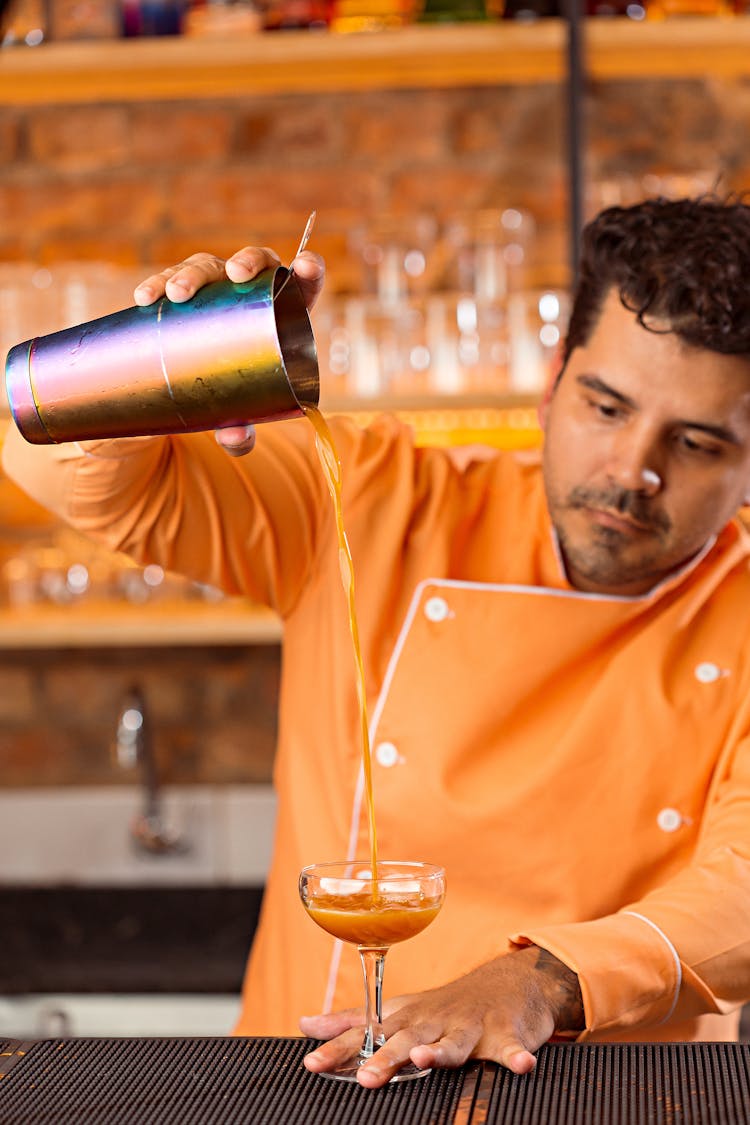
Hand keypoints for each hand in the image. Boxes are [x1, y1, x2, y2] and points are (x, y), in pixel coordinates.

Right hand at [132, 245, 325, 456]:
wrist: (194, 390)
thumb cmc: (234, 394)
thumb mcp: (240, 414)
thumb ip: (242, 431)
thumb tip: (235, 438)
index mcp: (283, 312)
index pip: (303, 283)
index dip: (309, 269)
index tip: (305, 267)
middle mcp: (250, 291)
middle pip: (255, 263)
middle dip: (247, 261)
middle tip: (235, 276)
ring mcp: (215, 287)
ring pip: (208, 266)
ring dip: (192, 274)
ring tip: (177, 294)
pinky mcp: (182, 293)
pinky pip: (169, 280)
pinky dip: (157, 285)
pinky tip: (144, 297)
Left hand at [299, 945, 583, 1088]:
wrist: (506, 985)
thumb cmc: (442, 1008)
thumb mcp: (397, 1012)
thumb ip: (352, 1023)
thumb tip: (304, 1025)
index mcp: (405, 1019)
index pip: (366, 1034)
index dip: (339, 1048)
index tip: (311, 1063)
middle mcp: (433, 1021)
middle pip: (405, 1040)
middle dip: (385, 1058)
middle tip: (365, 1077)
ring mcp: (469, 1027)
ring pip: (453, 1043)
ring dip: (439, 1052)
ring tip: (423, 1060)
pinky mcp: (505, 1033)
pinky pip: (511, 1047)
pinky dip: (516, 1056)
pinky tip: (522, 1066)